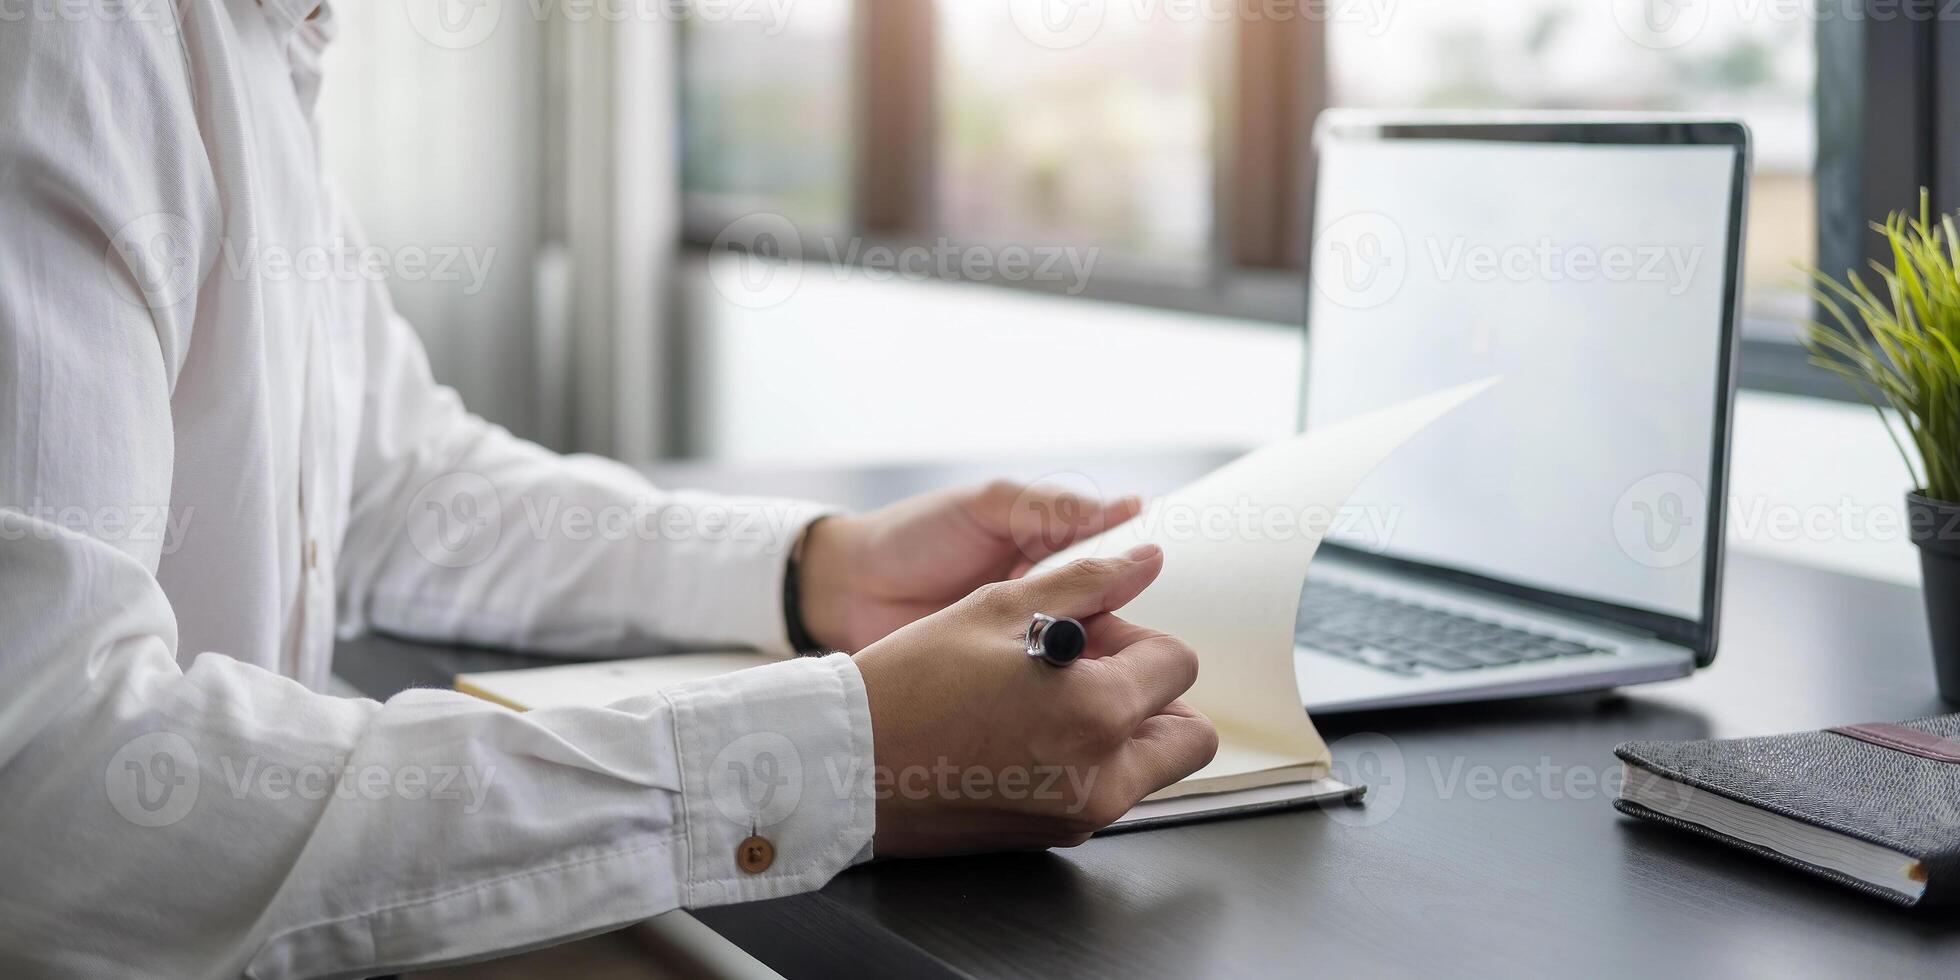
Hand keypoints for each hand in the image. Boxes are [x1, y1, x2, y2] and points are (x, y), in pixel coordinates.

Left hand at [797, 480, 1140, 651]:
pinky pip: (1050, 679)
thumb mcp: (983, 506)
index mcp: (1041, 540)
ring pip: (1084, 645)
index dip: (1137, 555)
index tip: (1169, 562)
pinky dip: (1072, 684)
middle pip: (1104, 602)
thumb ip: (1047, 506)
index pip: (1105, 545)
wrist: (846, 590)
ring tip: (1132, 663)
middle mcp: (1042, 589)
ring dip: (1105, 653)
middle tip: (1155, 629)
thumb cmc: (911, 537)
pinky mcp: (1006, 675)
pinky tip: (1094, 691)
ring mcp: (1026, 635)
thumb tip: (1123, 508)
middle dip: (1128, 615)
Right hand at [853, 544, 1217, 854]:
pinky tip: (1024, 733)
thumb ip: (1086, 582)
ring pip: (1150, 766)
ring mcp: (1080, 815)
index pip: (1178, 664)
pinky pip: (1105, 791)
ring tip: (1049, 701)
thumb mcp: (998, 608)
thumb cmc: (908, 685)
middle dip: (1150, 691)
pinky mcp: (1053, 836)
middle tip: (1087, 671)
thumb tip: (1146, 557)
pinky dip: (1087, 760)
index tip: (1088, 635)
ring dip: (1121, 727)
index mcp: (1096, 713)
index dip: (1134, 637)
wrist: (841, 767)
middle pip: (1189, 732)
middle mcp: (1101, 776)